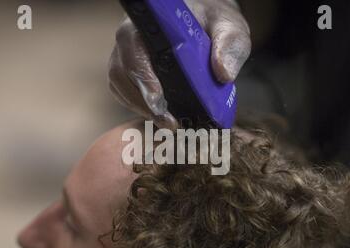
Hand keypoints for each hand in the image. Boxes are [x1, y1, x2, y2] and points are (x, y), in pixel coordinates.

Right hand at [108, 0, 250, 128]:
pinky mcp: (130, 72)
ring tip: (168, 123)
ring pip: (120, 86)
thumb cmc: (214, 23)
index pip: (134, 49)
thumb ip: (230, 45)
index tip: (159, 101)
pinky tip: (162, 116)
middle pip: (120, 73)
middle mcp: (132, 39)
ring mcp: (127, 56)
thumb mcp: (230, 28)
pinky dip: (141, 108)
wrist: (205, 24)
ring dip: (141, 108)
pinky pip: (125, 93)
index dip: (142, 77)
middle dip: (142, 102)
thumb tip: (223, 75)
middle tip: (169, 122)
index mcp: (151, 24)